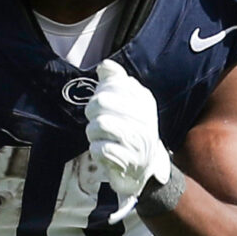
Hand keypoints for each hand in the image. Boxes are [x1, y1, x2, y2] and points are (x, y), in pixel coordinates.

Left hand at [83, 60, 171, 202]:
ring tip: (98, 137)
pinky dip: (95, 150)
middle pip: (101, 102)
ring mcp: (138, 141)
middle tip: (95, 121)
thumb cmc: (130, 133)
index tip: (104, 104)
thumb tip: (105, 65)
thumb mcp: (127, 105)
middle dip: (91, 112)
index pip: (114, 84)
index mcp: (144, 101)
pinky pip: (100, 148)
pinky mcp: (128, 160)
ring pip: (99, 124)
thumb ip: (116, 82)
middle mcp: (145, 119)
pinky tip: (102, 151)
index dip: (100, 92)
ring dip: (92, 132)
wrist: (141, 170)